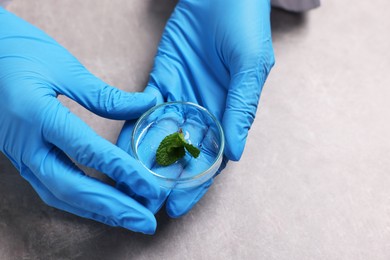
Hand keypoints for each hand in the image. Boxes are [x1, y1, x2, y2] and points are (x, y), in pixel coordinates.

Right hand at [0, 7, 160, 233]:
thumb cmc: (17, 51)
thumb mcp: (63, 67)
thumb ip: (104, 95)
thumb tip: (147, 105)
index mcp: (36, 114)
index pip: (87, 151)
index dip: (123, 172)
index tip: (151, 187)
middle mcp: (24, 143)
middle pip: (71, 187)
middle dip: (112, 208)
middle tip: (146, 221)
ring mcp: (19, 154)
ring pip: (59, 195)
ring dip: (98, 211)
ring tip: (130, 218)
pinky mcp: (21, 158)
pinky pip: (51, 188)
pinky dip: (80, 202)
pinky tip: (103, 206)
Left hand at [118, 0, 273, 216]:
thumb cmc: (245, 27)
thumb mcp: (250, 67)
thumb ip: (241, 108)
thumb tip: (235, 154)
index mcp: (228, 114)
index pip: (211, 159)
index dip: (194, 184)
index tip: (176, 206)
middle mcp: (203, 112)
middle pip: (182, 155)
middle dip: (163, 180)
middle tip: (142, 202)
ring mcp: (180, 98)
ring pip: (159, 136)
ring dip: (144, 160)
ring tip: (125, 183)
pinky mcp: (160, 81)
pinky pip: (144, 110)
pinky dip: (133, 128)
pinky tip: (120, 147)